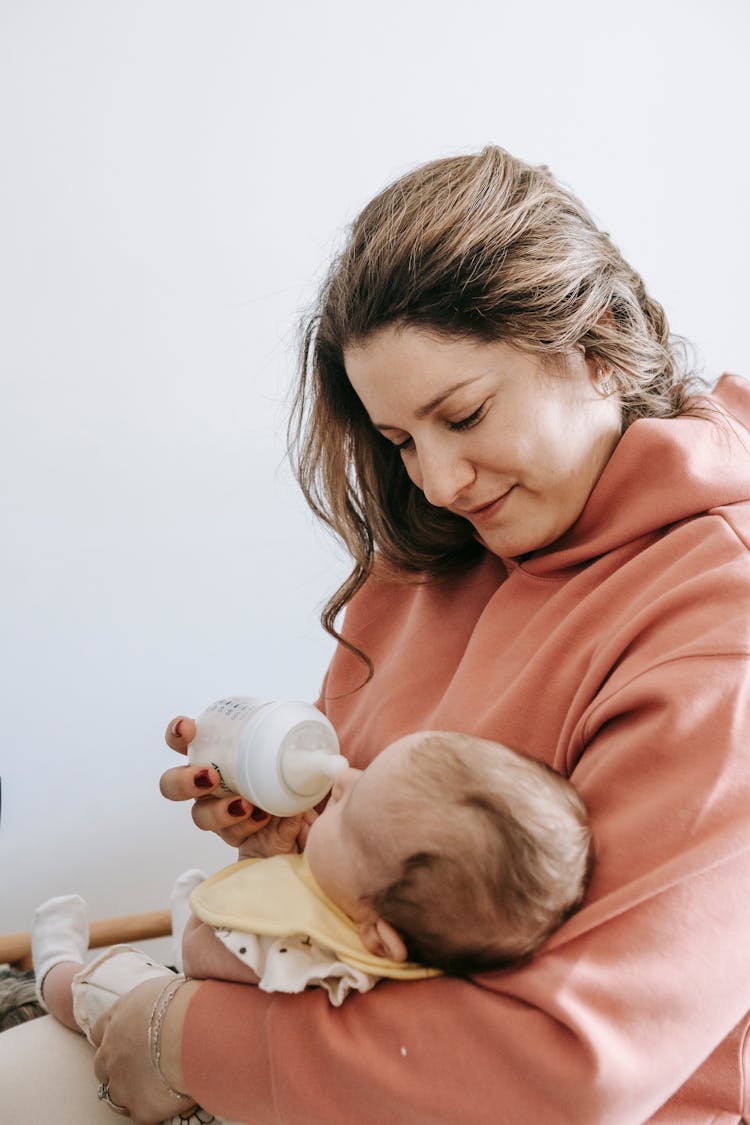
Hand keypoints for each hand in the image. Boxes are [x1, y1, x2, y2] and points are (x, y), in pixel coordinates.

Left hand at [91, 975, 199, 1124]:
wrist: (196, 1032)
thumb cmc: (187, 1003)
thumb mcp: (164, 990)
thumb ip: (152, 1005)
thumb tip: (163, 1007)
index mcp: (117, 1017)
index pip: (99, 1030)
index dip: (112, 1037)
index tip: (126, 1040)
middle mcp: (111, 1051)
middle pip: (102, 1066)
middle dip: (118, 1067)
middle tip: (144, 1065)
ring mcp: (121, 1083)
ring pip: (116, 1095)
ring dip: (131, 1092)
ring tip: (158, 1086)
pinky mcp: (140, 1108)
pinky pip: (142, 1113)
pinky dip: (154, 1108)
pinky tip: (171, 1098)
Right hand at [160, 716, 316, 853]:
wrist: (316, 807)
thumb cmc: (296, 766)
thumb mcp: (297, 741)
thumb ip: (301, 721)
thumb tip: (317, 699)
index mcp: (215, 752)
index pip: (183, 740)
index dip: (177, 733)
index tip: (188, 728)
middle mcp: (209, 784)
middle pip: (172, 785)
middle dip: (183, 781)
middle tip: (208, 777)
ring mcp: (220, 812)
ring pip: (200, 816)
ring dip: (217, 810)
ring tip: (244, 805)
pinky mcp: (238, 837)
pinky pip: (232, 836)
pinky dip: (246, 827)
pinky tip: (263, 817)